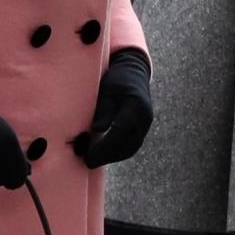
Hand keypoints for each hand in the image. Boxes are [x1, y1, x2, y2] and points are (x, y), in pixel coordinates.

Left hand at [82, 49, 152, 168]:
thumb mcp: (106, 88)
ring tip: (93, 160)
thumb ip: (103, 108)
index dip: (104, 147)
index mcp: (135, 104)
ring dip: (112, 157)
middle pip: (128, 144)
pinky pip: (132, 146)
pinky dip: (118, 153)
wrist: (133, 73)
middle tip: (88, 162)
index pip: (121, 131)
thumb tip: (98, 128)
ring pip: (131, 148)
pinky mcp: (143, 129)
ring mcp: (146, 124)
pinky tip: (103, 155)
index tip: (88, 156)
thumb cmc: (115, 79)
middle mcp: (144, 117)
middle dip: (107, 156)